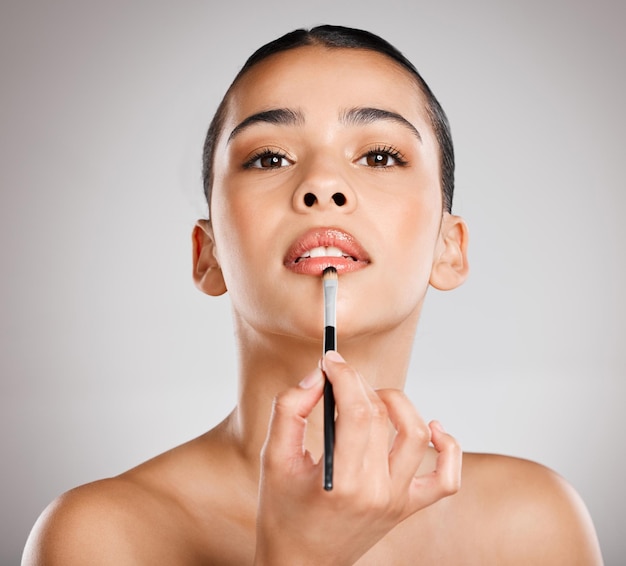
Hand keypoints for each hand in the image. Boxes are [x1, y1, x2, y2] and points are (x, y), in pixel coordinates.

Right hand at [253, 351, 461, 565]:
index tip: (330, 360)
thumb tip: (317, 377)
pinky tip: (430, 428)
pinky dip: (447, 447)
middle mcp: (377, 493)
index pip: (357, 411)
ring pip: (417, 436)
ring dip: (397, 404)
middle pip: (381, 416)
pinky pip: (447, 478)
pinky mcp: (408, 507)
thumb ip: (289, 409)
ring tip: (372, 400)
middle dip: (359, 384)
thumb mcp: (272, 458)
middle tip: (339, 377)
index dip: (345, 375)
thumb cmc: (282, 512)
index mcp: (342, 483)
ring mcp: (397, 502)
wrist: (300, 565)